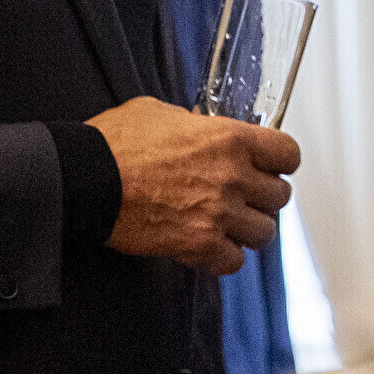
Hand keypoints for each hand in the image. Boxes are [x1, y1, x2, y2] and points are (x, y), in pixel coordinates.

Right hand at [89, 96, 298, 272]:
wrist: (85, 179)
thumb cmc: (114, 142)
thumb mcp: (160, 112)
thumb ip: (195, 124)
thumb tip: (202, 132)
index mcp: (229, 138)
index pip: (288, 154)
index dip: (280, 162)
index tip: (270, 167)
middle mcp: (232, 175)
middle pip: (279, 196)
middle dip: (262, 198)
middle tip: (243, 198)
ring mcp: (218, 213)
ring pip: (263, 232)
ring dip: (247, 230)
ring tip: (227, 225)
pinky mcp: (198, 245)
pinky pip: (233, 261)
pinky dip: (223, 257)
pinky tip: (207, 246)